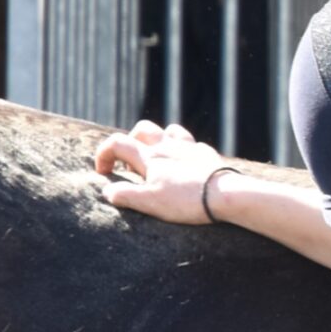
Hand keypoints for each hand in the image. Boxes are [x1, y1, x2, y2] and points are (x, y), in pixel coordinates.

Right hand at [93, 120, 227, 225]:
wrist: (227, 195)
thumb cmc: (186, 200)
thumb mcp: (149, 203)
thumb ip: (125, 196)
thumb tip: (107, 191)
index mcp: (151, 156)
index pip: (118, 143)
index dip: (103, 154)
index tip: (103, 173)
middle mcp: (169, 146)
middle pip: (144, 128)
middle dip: (131, 141)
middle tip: (130, 164)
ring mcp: (191, 148)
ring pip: (172, 130)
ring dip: (161, 140)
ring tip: (159, 159)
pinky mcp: (210, 156)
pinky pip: (195, 145)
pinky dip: (186, 152)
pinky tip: (188, 165)